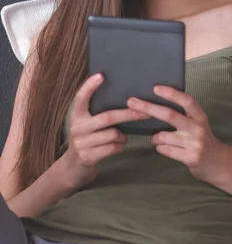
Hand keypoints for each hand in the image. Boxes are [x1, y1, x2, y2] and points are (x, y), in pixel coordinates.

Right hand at [62, 73, 147, 187]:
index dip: (90, 86)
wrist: (73, 168)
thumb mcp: (88, 125)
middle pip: (107, 117)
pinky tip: (118, 146)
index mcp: (76, 116)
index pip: (81, 98)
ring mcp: (80, 143)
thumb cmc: (88, 141)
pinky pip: (113, 148)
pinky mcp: (87, 157)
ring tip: (122, 137)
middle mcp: (77, 127)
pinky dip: (120, 146)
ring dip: (123, 136)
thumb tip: (126, 100)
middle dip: (129, 115)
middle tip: (146, 112)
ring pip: (113, 134)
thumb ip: (98, 114)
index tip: (101, 75)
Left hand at [127, 86, 225, 180]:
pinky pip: (164, 149)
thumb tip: (157, 102)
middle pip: (170, 115)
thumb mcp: (197, 122)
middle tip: (132, 102)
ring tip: (159, 139)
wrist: (216, 162)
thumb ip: (184, 113)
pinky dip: (160, 148)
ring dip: (155, 137)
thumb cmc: (201, 139)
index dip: (171, 94)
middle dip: (148, 108)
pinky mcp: (190, 157)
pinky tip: (166, 148)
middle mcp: (198, 128)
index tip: (156, 88)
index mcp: (200, 116)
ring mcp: (194, 143)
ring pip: (163, 136)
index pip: (187, 101)